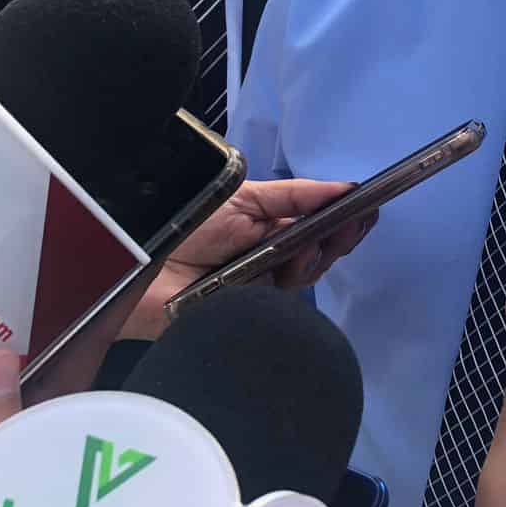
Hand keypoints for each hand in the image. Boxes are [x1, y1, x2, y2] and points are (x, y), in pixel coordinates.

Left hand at [124, 179, 374, 337]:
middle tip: (353, 224)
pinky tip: (293, 267)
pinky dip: (287, 284)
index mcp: (270, 230)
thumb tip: (345, 189)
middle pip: (318, 256)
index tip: (369, 210)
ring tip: (310, 245)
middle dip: (338, 239)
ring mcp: (258, 292)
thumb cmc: (187, 221)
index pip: (317, 229)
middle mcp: (269, 261)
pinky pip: (277, 306)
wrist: (135, 259)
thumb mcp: (245, 197)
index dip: (344, 222)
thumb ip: (296, 196)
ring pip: (303, 280)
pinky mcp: (245, 317)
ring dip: (313, 258)